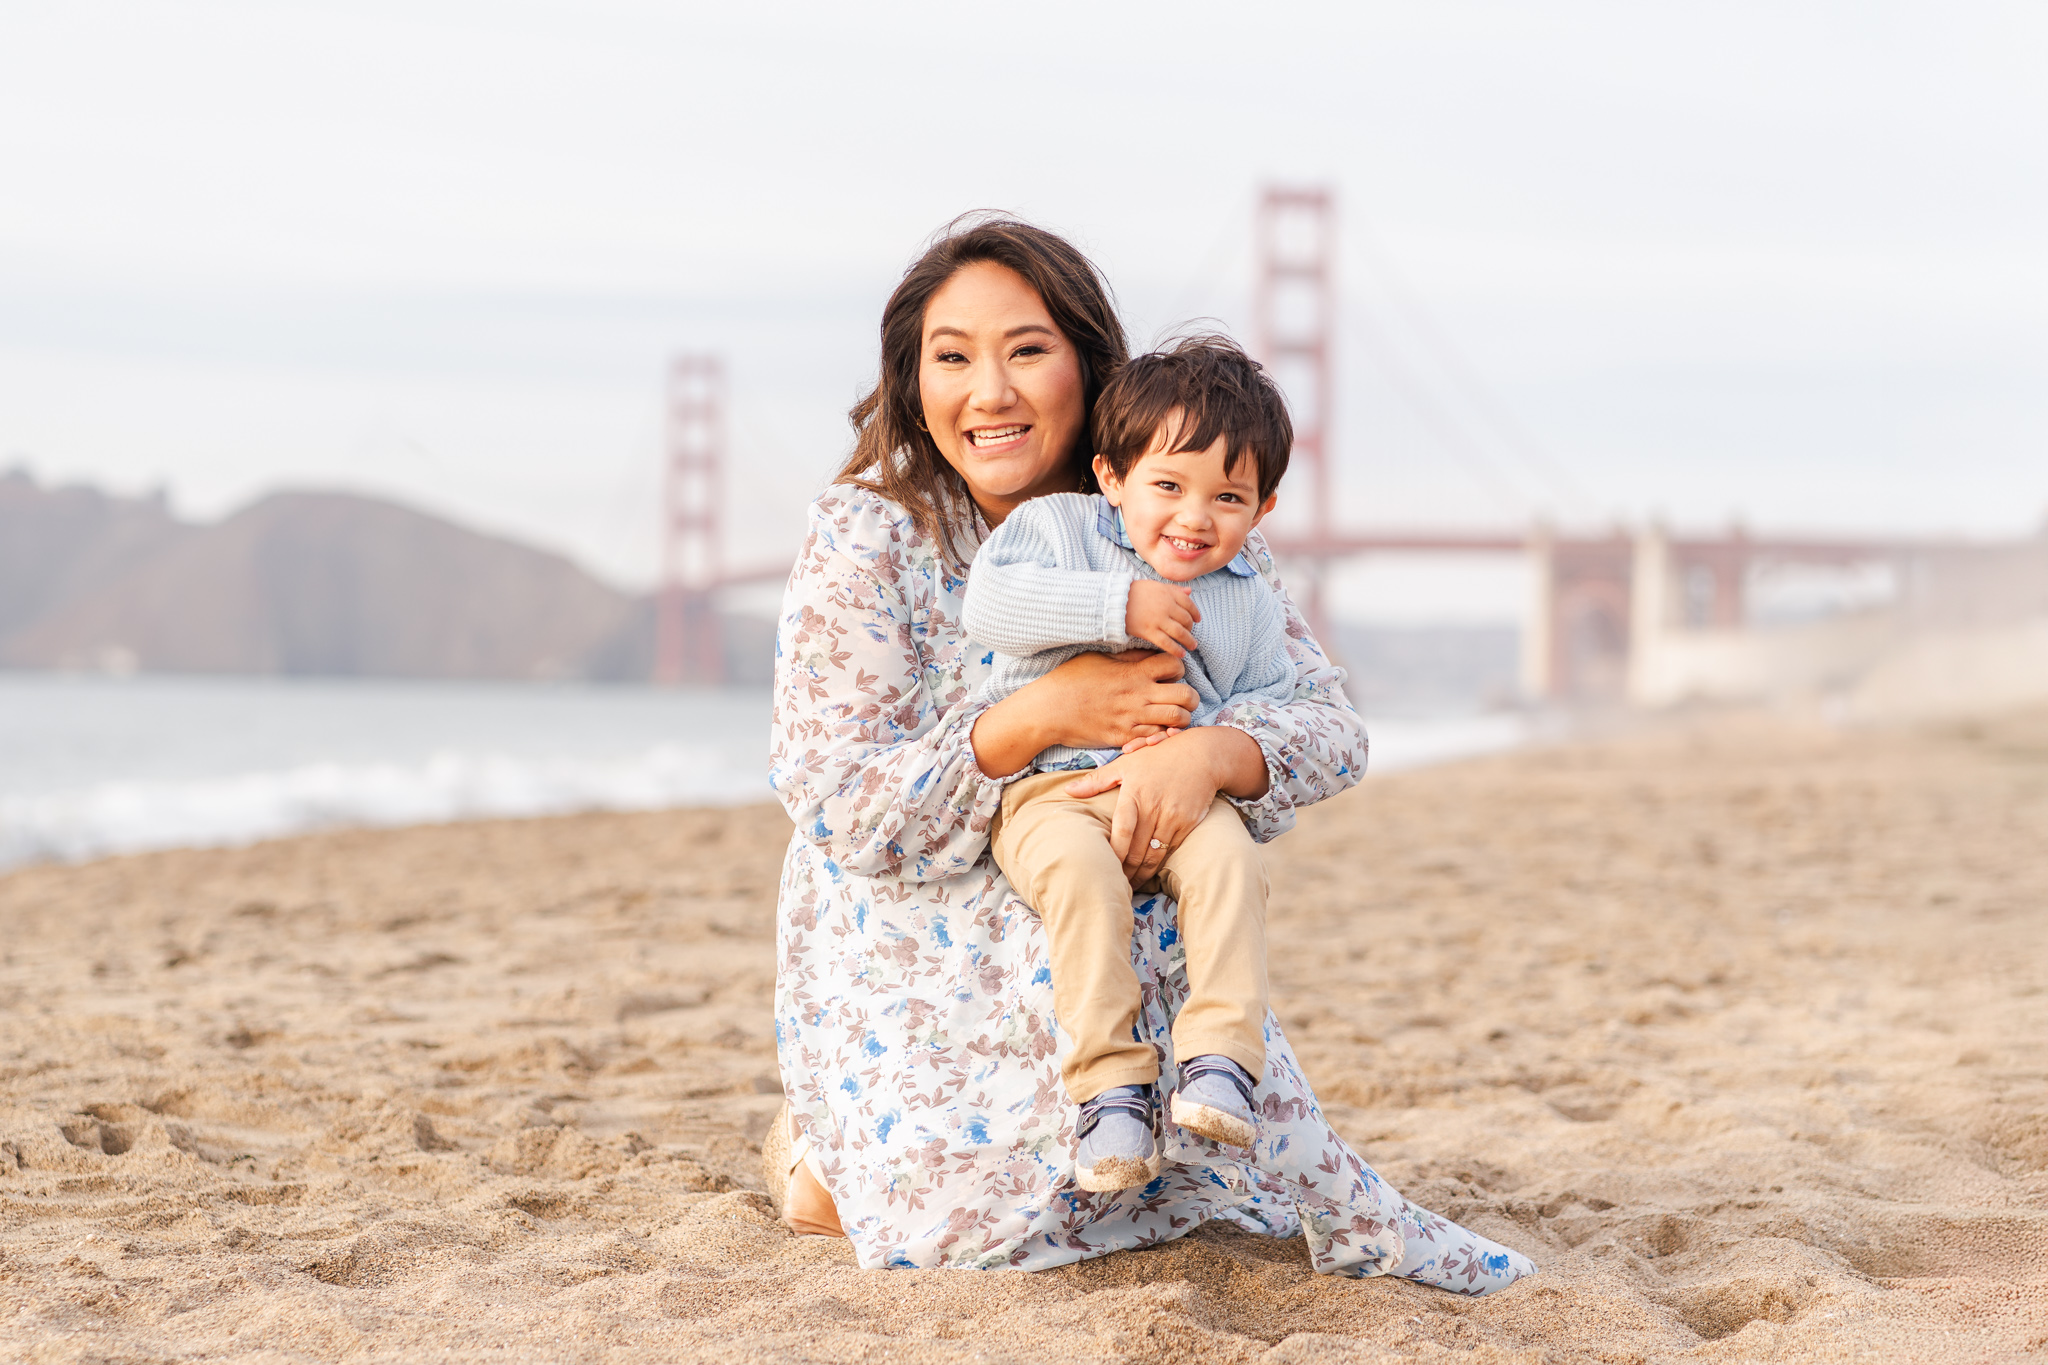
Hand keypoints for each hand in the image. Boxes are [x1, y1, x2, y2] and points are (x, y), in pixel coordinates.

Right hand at [970, 649, 1197, 777]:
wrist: (1049, 710)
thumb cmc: (1071, 679)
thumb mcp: (1100, 658)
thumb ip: (1128, 657)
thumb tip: (1149, 651)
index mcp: (1134, 672)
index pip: (1175, 664)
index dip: (1178, 667)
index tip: (1169, 672)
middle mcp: (1139, 695)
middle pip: (1186, 694)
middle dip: (1190, 696)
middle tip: (1180, 697)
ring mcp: (1134, 718)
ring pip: (1179, 719)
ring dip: (1181, 717)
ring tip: (1172, 715)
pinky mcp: (1125, 737)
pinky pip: (1158, 738)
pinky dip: (1163, 734)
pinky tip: (1155, 729)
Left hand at [1063, 733, 1224, 884]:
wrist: (1202, 755)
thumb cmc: (1159, 757)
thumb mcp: (1126, 763)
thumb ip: (1096, 780)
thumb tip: (1068, 791)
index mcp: (1135, 794)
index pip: (1122, 831)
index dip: (1113, 853)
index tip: (1104, 867)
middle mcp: (1154, 808)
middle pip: (1136, 850)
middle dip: (1124, 871)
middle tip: (1114, 883)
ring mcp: (1173, 818)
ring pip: (1154, 856)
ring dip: (1141, 874)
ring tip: (1130, 885)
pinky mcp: (1188, 824)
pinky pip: (1170, 851)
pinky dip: (1158, 864)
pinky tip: (1149, 872)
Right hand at [1125, 580, 1200, 657]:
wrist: (1114, 600)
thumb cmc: (1133, 592)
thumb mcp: (1155, 585)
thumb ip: (1173, 589)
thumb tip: (1189, 591)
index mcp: (1168, 593)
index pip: (1188, 604)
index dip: (1195, 613)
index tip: (1197, 620)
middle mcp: (1166, 606)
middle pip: (1186, 620)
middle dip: (1191, 629)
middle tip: (1191, 634)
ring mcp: (1158, 619)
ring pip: (1180, 633)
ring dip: (1189, 641)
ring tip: (1192, 646)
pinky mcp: (1149, 631)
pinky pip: (1166, 643)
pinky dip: (1176, 649)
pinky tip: (1181, 654)